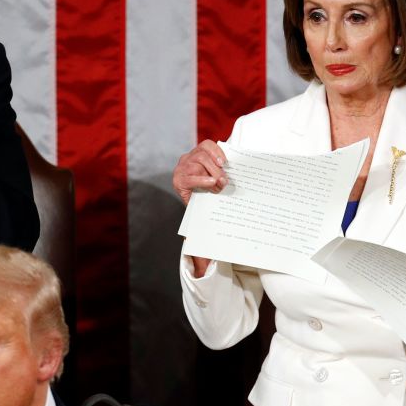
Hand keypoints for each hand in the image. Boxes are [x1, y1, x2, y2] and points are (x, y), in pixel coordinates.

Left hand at [174, 140, 227, 277]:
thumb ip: (201, 234)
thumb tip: (205, 260)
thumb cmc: (201, 208)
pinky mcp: (200, 148)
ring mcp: (190, 156)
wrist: (201, 187)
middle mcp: (182, 168)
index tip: (214, 185)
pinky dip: (216, 151)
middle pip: (196, 164)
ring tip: (226, 176)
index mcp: (180, 183)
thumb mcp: (199, 219)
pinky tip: (224, 160)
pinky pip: (207, 145)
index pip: (187, 178)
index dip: (200, 180)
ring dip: (215, 165)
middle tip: (224, 184)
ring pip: (201, 154)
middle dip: (212, 174)